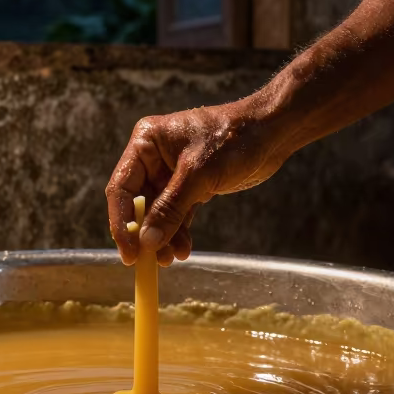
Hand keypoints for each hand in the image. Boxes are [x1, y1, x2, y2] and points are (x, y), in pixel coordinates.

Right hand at [105, 97, 285, 266]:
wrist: (271, 132)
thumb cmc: (233, 140)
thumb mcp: (197, 175)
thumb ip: (169, 209)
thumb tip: (147, 242)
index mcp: (146, 142)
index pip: (122, 187)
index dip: (121, 222)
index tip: (129, 252)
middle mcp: (154, 157)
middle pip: (138, 202)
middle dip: (145, 232)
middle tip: (149, 261)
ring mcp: (172, 172)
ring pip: (158, 212)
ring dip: (163, 237)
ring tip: (171, 259)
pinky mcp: (191, 185)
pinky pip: (177, 213)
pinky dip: (179, 232)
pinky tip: (184, 249)